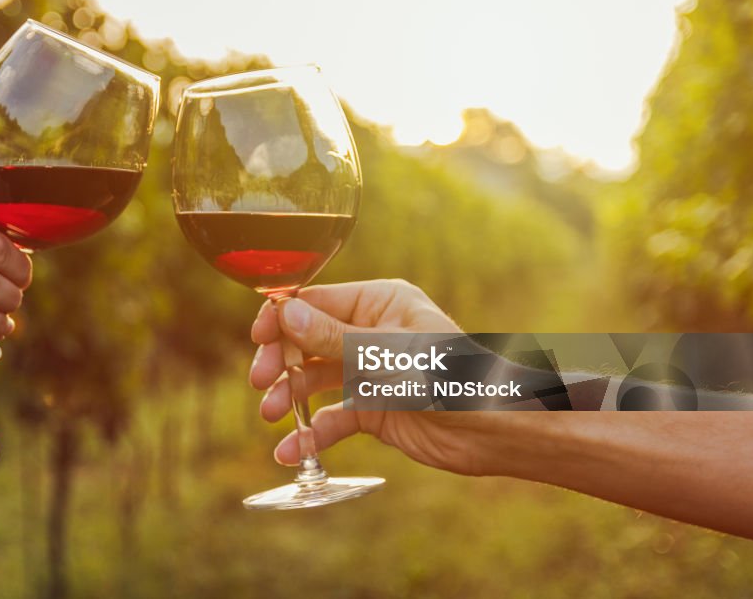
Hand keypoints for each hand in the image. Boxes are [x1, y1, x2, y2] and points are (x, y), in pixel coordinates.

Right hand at [249, 280, 532, 476]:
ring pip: (312, 379)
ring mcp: (368, 372)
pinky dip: (310, 433)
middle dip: (281, 361)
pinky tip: (292, 452)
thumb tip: (284, 312)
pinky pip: (331, 417)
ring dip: (289, 397)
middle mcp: (369, 333)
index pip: (315, 301)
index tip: (258, 339)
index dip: (282, 318)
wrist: (494, 432)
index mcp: (378, 302)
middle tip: (261, 382)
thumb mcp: (387, 354)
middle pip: (306, 340)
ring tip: (272, 416)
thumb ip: (333, 337)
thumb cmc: (452, 376)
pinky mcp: (371, 410)